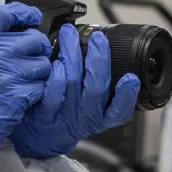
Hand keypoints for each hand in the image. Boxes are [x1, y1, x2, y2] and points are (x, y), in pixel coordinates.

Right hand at [0, 4, 53, 154]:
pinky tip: (25, 93)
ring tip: (28, 76)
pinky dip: (37, 89)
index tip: (33, 17)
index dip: (25, 13)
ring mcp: (11, 74)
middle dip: (38, 45)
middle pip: (34, 38)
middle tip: (32, 54)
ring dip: (40, 69)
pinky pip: (42, 84)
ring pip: (43, 62)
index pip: (8, 14)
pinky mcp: (22, 94)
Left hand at [9, 26, 140, 158]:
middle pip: (97, 88)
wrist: (40, 137)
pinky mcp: (44, 114)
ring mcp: (64, 115)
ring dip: (72, 55)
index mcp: (101, 116)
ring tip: (69, 34)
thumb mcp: (90, 108)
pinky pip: (50, 92)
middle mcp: (85, 116)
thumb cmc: (67, 115)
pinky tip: (53, 59)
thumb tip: (101, 45)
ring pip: (72, 82)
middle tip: (98, 38)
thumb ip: (98, 84)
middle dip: (99, 59)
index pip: (120, 110)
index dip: (128, 95)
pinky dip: (54, 73)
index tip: (131, 78)